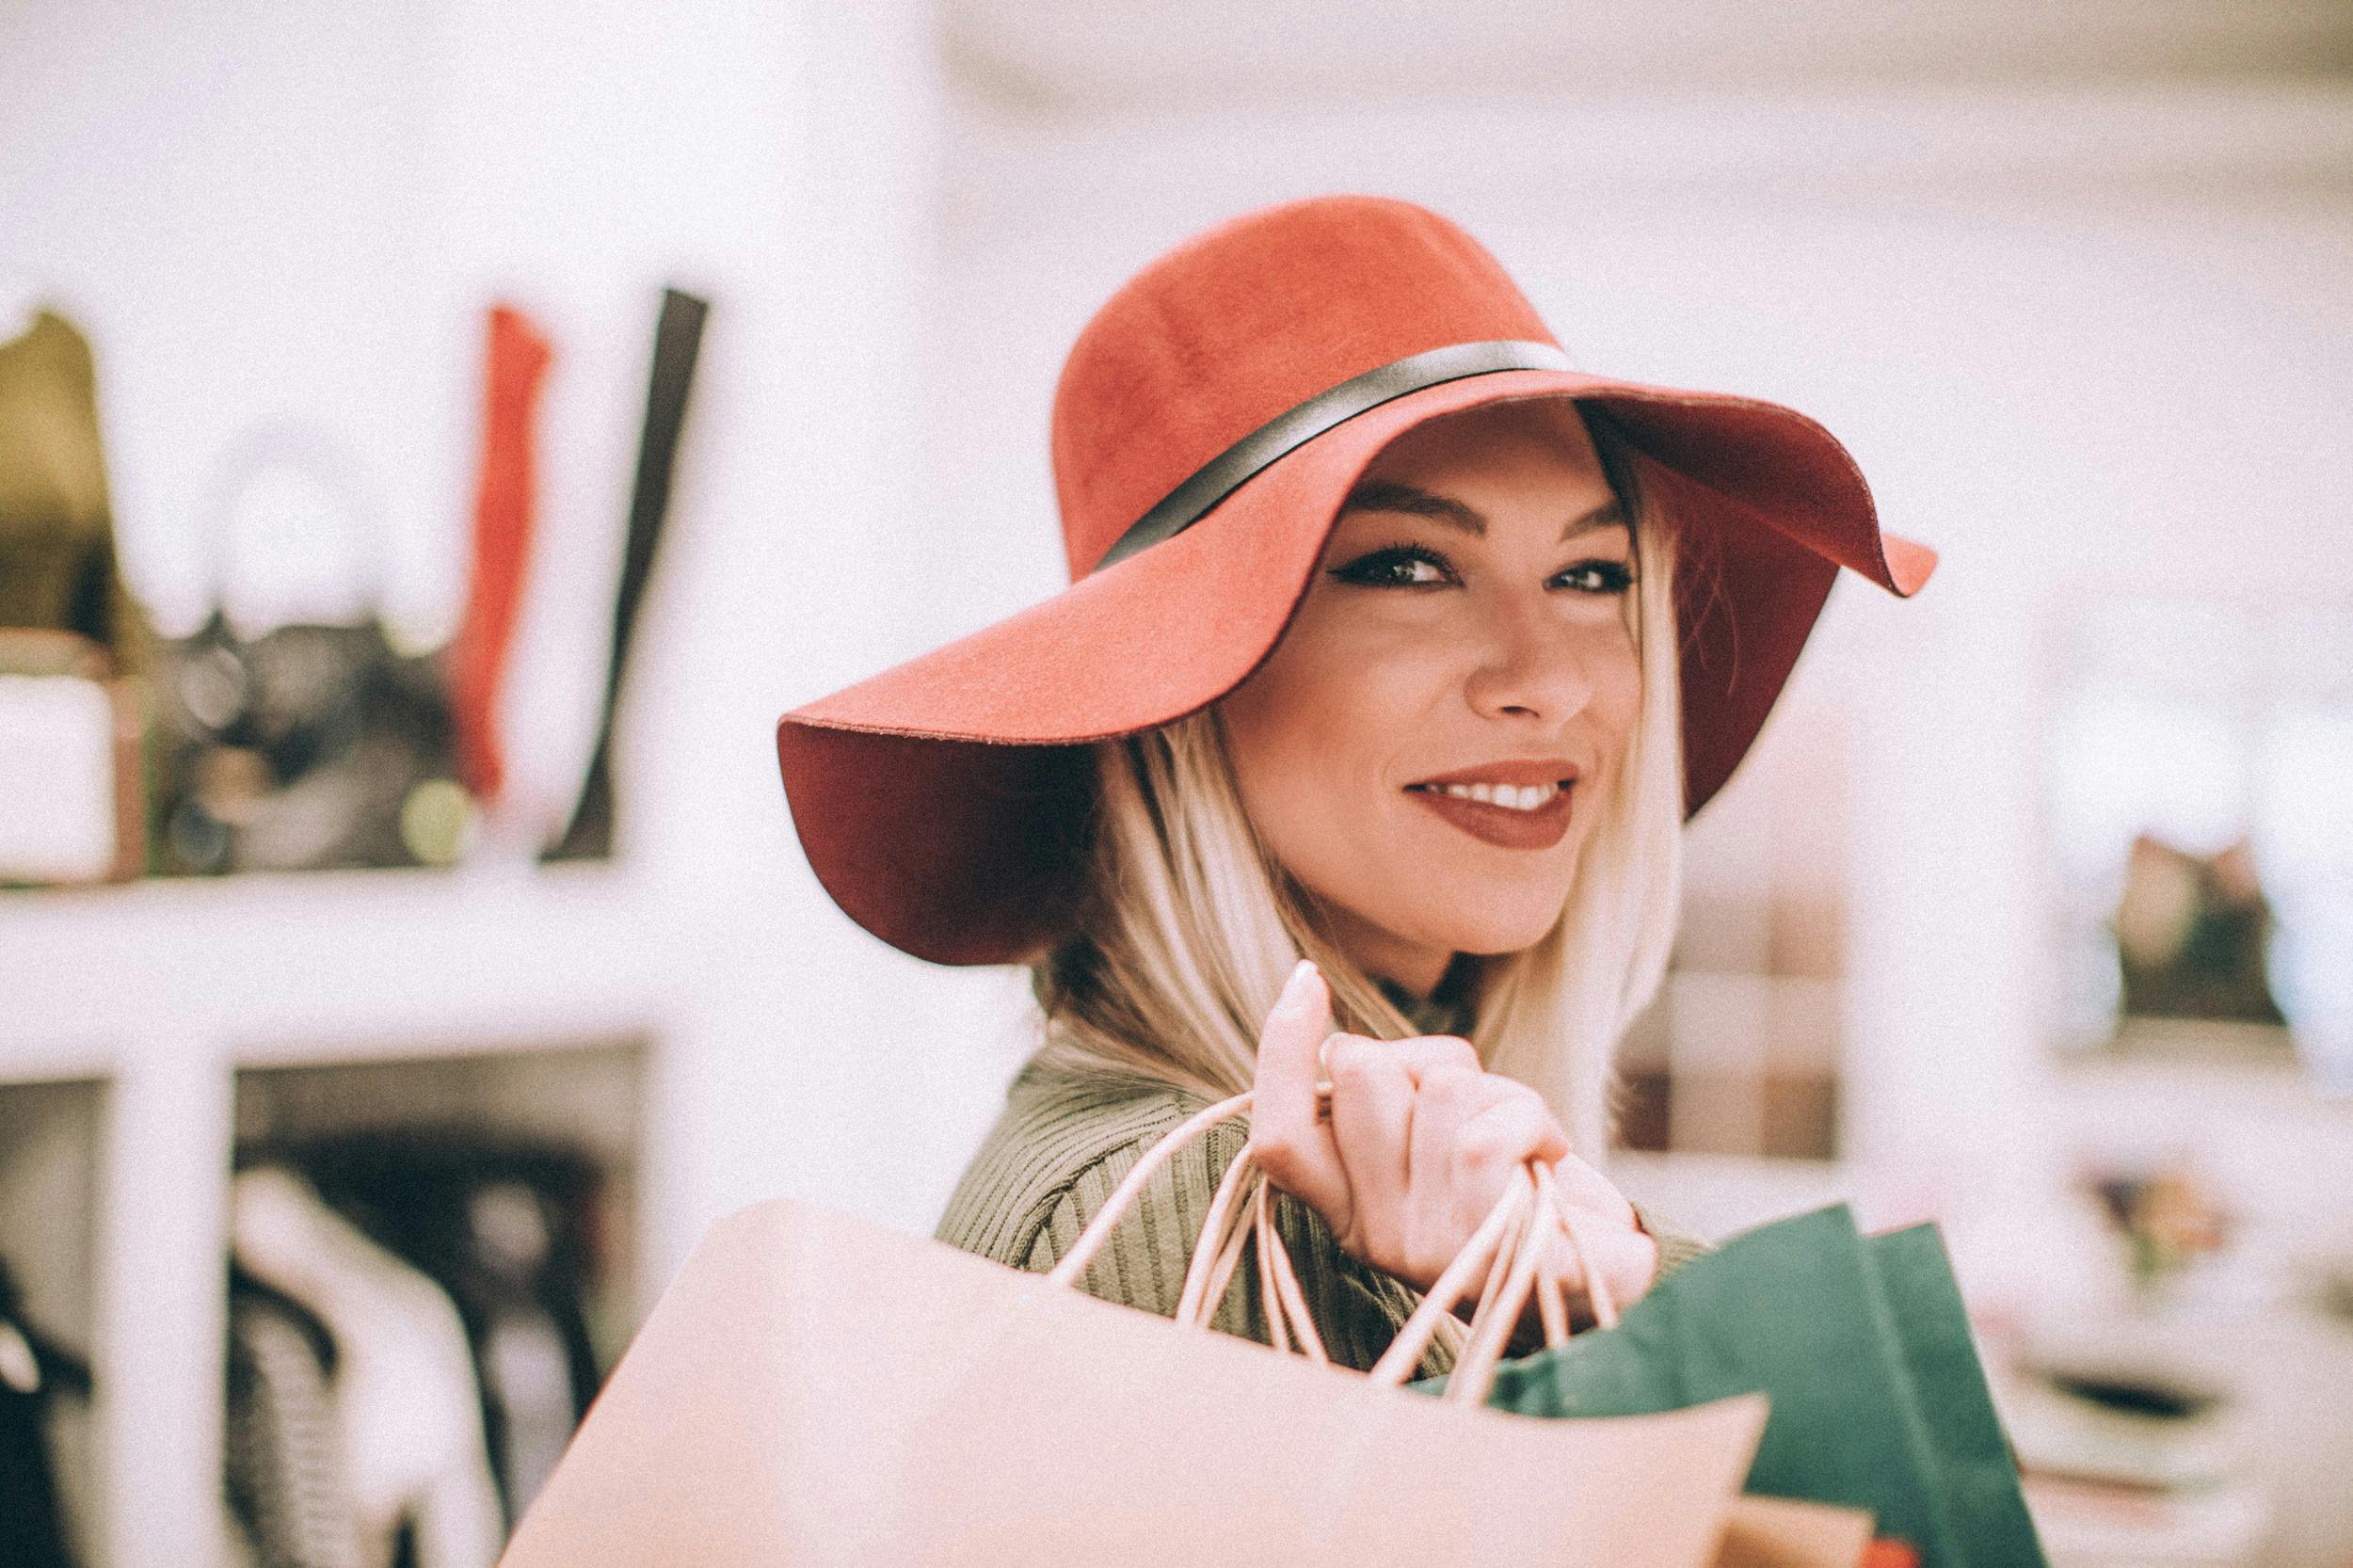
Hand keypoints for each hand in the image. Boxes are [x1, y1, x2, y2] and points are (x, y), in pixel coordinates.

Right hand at [1248, 960, 1657, 1319]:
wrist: (1616, 1277)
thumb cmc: (1526, 1191)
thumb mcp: (1444, 1140)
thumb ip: (1392, 1100)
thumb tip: (1342, 1047)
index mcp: (1351, 1208)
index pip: (1280, 1134)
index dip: (1281, 1050)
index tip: (1307, 980)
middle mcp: (1377, 1235)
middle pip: (1362, 1076)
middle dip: (1431, 1060)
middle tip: (1480, 1110)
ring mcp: (1429, 1249)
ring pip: (1440, 1092)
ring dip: (1500, 1093)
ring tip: (1528, 1143)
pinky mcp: (1488, 1253)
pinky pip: (1486, 1137)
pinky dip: (1532, 1120)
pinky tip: (1548, 1155)